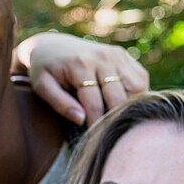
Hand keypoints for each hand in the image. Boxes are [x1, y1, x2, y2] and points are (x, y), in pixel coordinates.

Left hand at [14, 32, 148, 124]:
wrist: (52, 45)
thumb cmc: (45, 70)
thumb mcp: (43, 86)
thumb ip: (60, 103)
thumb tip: (81, 120)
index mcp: (81, 65)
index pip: (94, 102)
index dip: (95, 123)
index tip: (93, 138)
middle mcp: (102, 57)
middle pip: (119, 96)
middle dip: (114, 118)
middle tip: (108, 133)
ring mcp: (116, 54)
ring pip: (136, 87)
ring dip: (130, 106)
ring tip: (117, 119)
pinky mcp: (123, 55)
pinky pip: (140, 78)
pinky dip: (137, 94)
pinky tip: (123, 104)